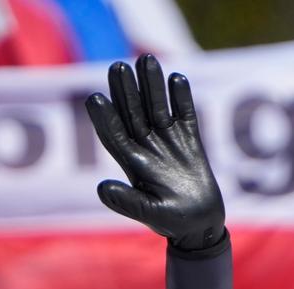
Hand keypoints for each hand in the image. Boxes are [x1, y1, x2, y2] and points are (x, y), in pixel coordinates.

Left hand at [86, 55, 225, 250]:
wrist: (199, 225)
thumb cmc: (172, 223)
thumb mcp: (148, 213)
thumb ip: (126, 201)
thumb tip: (101, 188)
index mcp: (133, 165)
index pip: (115, 136)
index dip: (104, 118)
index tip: (94, 98)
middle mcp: (147, 149)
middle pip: (133, 114)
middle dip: (125, 91)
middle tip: (116, 67)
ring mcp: (168, 142)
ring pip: (157, 108)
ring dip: (152, 85)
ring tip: (147, 59)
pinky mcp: (189, 140)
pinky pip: (185, 114)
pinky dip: (181, 98)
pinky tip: (177, 78)